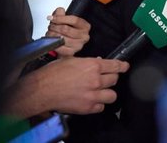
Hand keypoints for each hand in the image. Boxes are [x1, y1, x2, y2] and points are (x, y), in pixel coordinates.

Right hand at [3, 57, 129, 117]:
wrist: (41, 90)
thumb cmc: (52, 74)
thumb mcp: (72, 60)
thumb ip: (87, 62)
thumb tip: (97, 63)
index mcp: (92, 65)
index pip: (115, 65)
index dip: (122, 66)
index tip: (125, 66)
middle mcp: (96, 80)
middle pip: (115, 79)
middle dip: (111, 78)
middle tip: (106, 78)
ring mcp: (93, 95)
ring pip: (112, 95)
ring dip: (107, 92)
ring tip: (100, 91)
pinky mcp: (88, 107)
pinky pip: (101, 107)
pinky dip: (98, 104)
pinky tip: (92, 100)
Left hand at [45, 7, 90, 56]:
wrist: (65, 44)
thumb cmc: (66, 31)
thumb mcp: (64, 20)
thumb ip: (61, 13)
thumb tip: (59, 11)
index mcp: (85, 26)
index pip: (74, 20)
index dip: (61, 18)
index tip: (52, 18)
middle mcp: (84, 36)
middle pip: (66, 29)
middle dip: (55, 27)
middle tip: (50, 26)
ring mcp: (78, 45)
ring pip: (62, 38)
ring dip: (52, 35)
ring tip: (49, 33)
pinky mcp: (71, 52)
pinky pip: (59, 47)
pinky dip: (53, 43)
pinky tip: (50, 40)